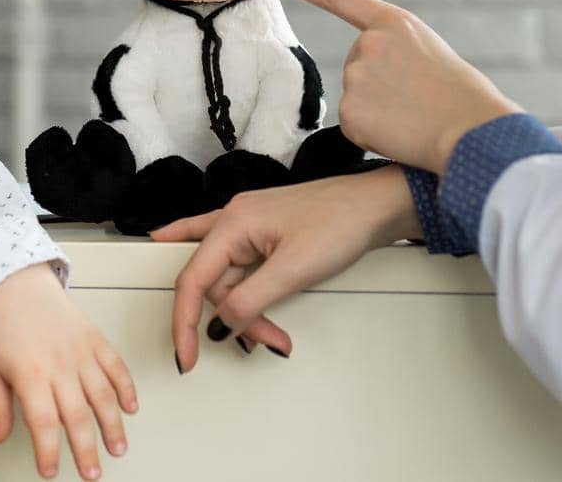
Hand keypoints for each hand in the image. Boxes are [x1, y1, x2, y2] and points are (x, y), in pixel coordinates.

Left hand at [0, 263, 137, 480]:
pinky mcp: (95, 340)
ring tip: (117, 448)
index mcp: (30, 374)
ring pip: (103, 394)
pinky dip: (127, 387)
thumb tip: (1, 436)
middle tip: (92, 474)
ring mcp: (81, 352)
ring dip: (113, 424)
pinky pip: (116, 366)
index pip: (42, 422)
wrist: (20, 286)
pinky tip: (131, 407)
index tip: (51, 471)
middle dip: (87, 449)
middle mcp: (59, 365)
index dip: (48, 451)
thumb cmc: (4, 326)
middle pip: (77, 415)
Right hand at [153, 165, 420, 368]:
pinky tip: (194, 271)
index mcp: (233, 222)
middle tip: (268, 342)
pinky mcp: (264, 232)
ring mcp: (249, 224)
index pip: (193, 278)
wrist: (376, 205)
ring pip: (228, 278)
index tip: (188, 355)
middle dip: (236, 318)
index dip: (184, 321)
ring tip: (276, 334)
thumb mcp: (293, 269)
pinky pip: (232, 261)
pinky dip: (225, 282)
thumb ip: (250, 300)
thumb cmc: (342, 221)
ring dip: (247, 311)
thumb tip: (219, 325)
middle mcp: (234, 219)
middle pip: (214, 282)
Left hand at [266, 0, 521, 171]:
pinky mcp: (349, 112)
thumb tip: (380, 78)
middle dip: (379, 86)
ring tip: (414, 117)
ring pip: (356, 99)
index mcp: (394, 22)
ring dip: (379, 112)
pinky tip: (400, 133)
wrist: (472, 131)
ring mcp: (356, 76)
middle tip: (416, 101)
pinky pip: (354, 127)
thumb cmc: (463, 98)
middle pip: (356, 65)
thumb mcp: (431, 55)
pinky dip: (373, 135)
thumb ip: (397, 53)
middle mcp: (368, 43)